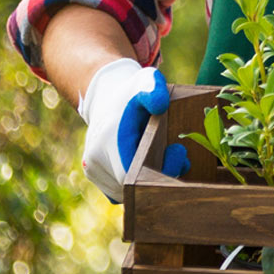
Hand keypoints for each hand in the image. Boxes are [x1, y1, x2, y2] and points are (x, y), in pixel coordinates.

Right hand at [78, 58, 186, 201]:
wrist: (106, 99)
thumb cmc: (132, 92)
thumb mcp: (146, 81)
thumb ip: (154, 89)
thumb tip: (160, 105)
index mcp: (107, 140)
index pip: (130, 173)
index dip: (158, 170)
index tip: (178, 151)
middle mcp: (94, 159)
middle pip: (129, 186)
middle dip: (159, 177)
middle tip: (181, 158)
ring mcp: (92, 170)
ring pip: (124, 192)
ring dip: (148, 183)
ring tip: (171, 162)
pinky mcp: (96, 175)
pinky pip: (119, 191)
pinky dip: (137, 184)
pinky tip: (155, 169)